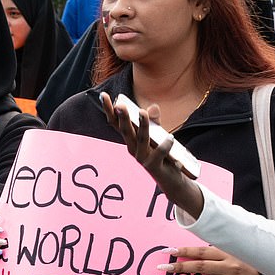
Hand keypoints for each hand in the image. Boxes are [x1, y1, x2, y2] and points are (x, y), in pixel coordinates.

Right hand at [100, 92, 203, 217]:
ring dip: (143, 126)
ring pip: (141, 140)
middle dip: (122, 117)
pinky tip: (171, 138)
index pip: (116, 122)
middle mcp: (132, 148)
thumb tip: (153, 107)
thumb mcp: (157, 135)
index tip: (103, 95)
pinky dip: (165, 145)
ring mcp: (142, 158)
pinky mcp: (154, 166)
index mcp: (130, 139)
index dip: (109, 109)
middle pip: (125, 130)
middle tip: (119, 104)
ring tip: (143, 112)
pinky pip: (159, 153)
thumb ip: (155, 121)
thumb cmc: (162, 155)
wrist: (171, 180)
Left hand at [158, 246, 266, 274]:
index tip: (169, 251)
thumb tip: (189, 252)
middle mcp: (229, 267)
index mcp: (227, 254)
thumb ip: (214, 253)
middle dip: (180, 267)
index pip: (202, 251)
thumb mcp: (232, 254)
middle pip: (200, 266)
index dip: (184, 251)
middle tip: (164, 268)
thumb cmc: (244, 266)